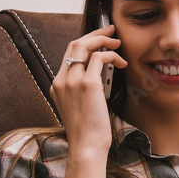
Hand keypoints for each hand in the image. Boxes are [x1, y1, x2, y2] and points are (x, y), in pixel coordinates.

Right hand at [51, 25, 126, 153]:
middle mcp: (61, 80)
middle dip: (94, 34)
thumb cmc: (88, 132)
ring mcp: (72, 81)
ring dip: (103, 40)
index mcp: (57, 85)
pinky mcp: (87, 84)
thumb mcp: (80, 107)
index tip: (100, 39)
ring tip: (118, 43)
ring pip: (84, 46)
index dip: (85, 42)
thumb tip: (99, 78)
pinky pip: (100, 58)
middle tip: (111, 30)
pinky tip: (121, 62)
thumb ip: (82, 91)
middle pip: (74, 45)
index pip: (69, 54)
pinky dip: (112, 55)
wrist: (86, 147)